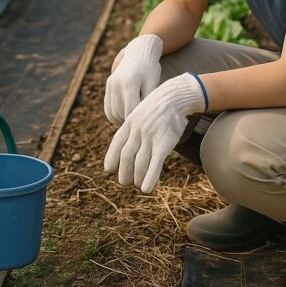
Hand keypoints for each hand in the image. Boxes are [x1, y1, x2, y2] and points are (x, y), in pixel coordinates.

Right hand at [104, 34, 162, 125]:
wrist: (139, 51)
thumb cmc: (151, 68)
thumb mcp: (153, 83)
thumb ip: (147, 101)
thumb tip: (144, 119)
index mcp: (129, 84)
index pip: (131, 111)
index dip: (138, 121)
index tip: (147, 127)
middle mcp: (116, 84)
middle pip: (121, 113)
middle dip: (130, 122)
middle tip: (141, 128)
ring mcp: (110, 85)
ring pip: (112, 112)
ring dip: (121, 121)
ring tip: (133, 124)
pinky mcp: (108, 86)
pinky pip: (108, 107)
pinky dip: (114, 115)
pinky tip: (124, 118)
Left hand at [104, 72, 206, 193]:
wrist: (176, 96)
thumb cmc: (158, 106)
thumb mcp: (140, 112)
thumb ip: (134, 127)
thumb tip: (130, 145)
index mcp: (129, 122)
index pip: (116, 144)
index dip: (111, 159)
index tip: (109, 170)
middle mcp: (137, 131)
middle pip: (126, 157)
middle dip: (124, 173)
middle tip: (125, 182)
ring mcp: (150, 137)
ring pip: (139, 163)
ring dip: (137, 178)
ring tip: (138, 185)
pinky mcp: (164, 143)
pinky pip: (154, 164)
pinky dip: (149, 178)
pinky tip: (147, 189)